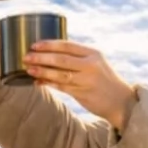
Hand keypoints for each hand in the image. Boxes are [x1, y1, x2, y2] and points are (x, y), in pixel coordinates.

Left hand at [23, 40, 137, 130]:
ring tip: (29, 69)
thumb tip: (51, 53)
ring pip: (59, 74)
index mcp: (93, 54)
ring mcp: (86, 80)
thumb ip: (79, 58)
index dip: (49, 45)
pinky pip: (61, 87)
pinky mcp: (82, 93)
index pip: (67, 46)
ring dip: (42, 71)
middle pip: (61, 59)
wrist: (122, 102)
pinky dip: (48, 84)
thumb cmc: (104, 81)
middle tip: (26, 56)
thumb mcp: (97, 63)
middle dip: (41, 57)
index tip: (35, 45)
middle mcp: (90, 65)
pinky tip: (38, 82)